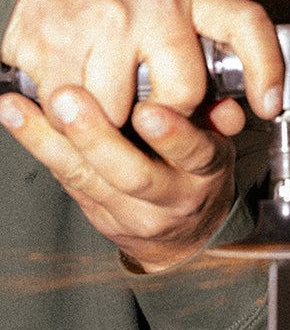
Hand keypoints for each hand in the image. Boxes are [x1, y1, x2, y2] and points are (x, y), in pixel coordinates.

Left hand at [0, 86, 236, 271]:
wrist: (185, 236)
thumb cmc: (201, 173)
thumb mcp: (223, 144)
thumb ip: (218, 118)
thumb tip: (221, 99)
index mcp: (207, 172)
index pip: (195, 155)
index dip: (174, 136)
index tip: (150, 111)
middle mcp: (169, 197)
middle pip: (132, 175)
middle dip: (98, 137)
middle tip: (69, 100)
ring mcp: (130, 211)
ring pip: (87, 179)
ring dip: (49, 140)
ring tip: (19, 108)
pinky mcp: (96, 214)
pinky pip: (63, 179)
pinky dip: (36, 144)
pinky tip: (13, 115)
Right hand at [1, 0, 283, 126]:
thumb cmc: (110, 2)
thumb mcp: (167, 15)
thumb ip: (199, 61)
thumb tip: (228, 120)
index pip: (247, 23)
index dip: (267, 68)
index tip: (268, 104)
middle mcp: (155, 0)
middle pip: (185, 92)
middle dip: (167, 115)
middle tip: (147, 106)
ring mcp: (107, 21)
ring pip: (125, 113)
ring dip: (111, 120)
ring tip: (103, 93)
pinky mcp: (58, 44)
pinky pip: (76, 114)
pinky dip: (73, 119)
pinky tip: (74, 91)